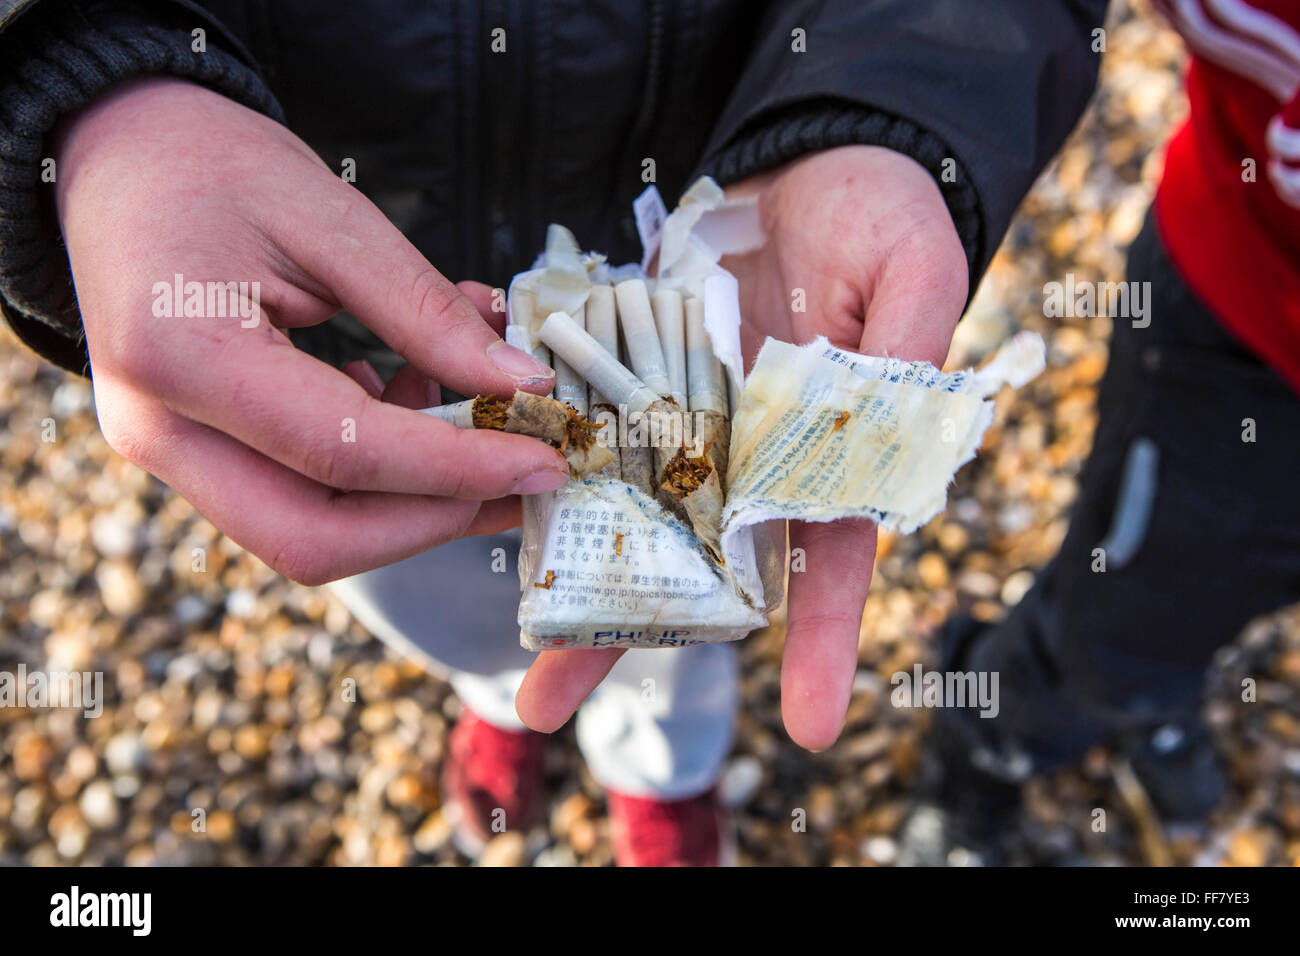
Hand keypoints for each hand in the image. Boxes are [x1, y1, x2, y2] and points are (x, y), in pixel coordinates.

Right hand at [57, 77, 565, 584]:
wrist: (117, 156)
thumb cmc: (208, 164)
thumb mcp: (330, 217)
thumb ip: (425, 311)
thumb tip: (523, 385)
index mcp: (181, 355)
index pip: (344, 453)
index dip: (460, 469)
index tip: (546, 462)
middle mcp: (159, 429)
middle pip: (313, 538)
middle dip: (434, 519)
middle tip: (520, 476)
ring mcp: (168, 450)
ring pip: (306, 532)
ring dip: (409, 498)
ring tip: (466, 407)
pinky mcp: (194, 451)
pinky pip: (294, 497)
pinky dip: (374, 473)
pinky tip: (408, 398)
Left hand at [515, 146, 967, 749]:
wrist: (818, 164)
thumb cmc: (887, 222)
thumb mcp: (915, 278)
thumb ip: (903, 355)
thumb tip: (904, 423)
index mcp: (827, 454)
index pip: (830, 559)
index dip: (824, 638)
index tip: (814, 726)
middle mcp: (748, 454)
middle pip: (695, 561)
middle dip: (634, 630)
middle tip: (549, 702)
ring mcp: (687, 416)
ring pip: (627, 507)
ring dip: (572, 570)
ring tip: (511, 646)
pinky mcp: (640, 368)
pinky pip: (592, 420)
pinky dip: (551, 461)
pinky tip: (500, 507)